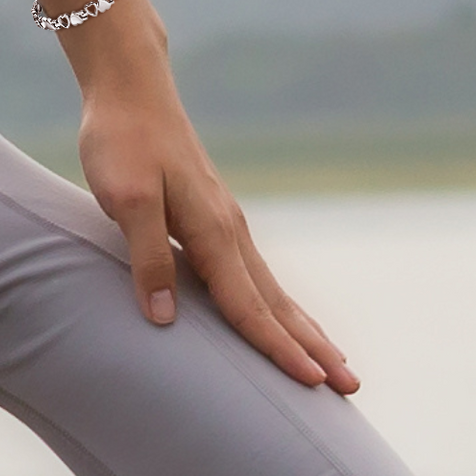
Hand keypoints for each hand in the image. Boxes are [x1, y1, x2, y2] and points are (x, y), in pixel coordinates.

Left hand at [70, 23, 360, 391]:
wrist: (132, 88)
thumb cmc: (123, 141)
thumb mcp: (126, 198)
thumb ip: (147, 257)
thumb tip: (165, 320)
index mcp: (213, 231)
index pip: (248, 305)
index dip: (278, 348)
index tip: (312, 383)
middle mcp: (230, 231)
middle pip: (278, 303)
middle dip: (314, 347)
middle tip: (352, 387)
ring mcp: (227, 224)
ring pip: (272, 290)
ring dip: (304, 330)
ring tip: (332, 362)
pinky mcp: (215, 219)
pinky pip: (255, 275)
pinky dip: (277, 305)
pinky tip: (281, 317)